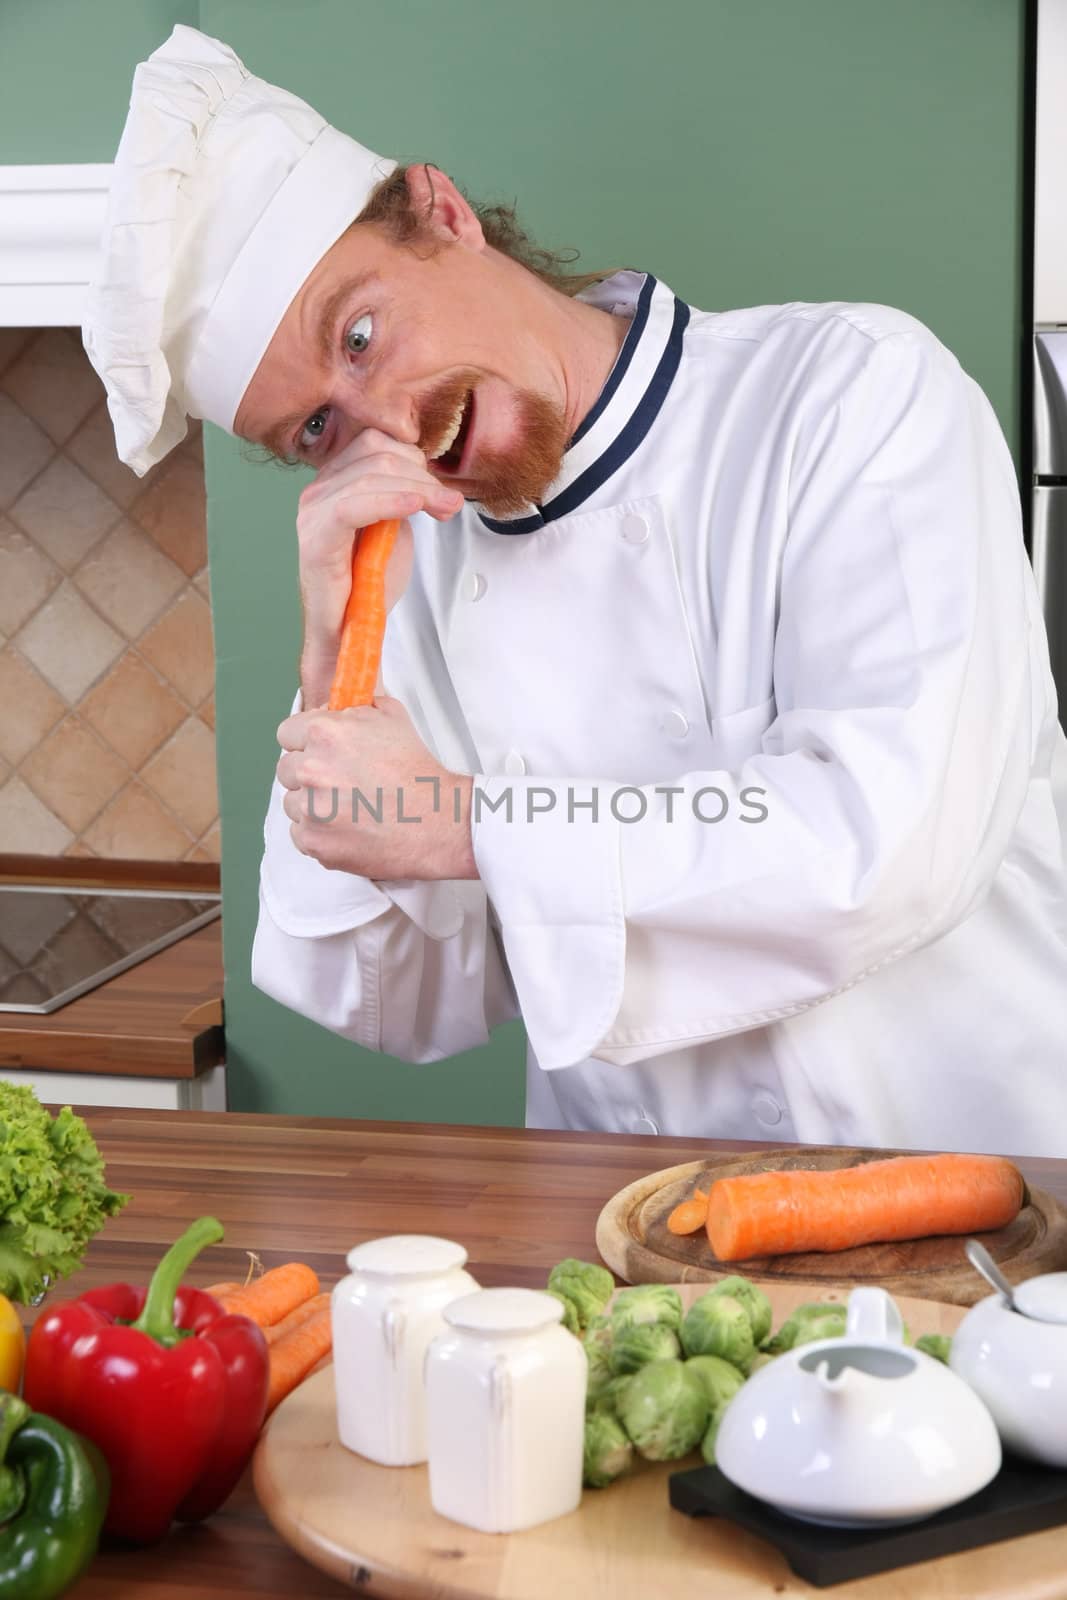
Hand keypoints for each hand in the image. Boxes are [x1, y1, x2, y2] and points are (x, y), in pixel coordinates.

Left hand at [276, 695, 477, 880]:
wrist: (436, 821)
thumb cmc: (416, 771)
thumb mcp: (391, 717)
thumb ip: (356, 705)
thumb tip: (337, 702)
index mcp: (324, 733)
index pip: (287, 733)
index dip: (305, 741)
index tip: (318, 751)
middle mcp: (311, 769)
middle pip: (286, 768)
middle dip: (309, 773)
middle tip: (339, 781)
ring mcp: (310, 809)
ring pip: (292, 802)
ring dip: (312, 804)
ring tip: (348, 807)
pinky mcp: (313, 841)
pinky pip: (299, 833)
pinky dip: (318, 832)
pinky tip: (347, 827)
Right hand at [296, 428, 463, 706]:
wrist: (348, 631)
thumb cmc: (369, 583)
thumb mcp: (394, 527)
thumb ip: (403, 495)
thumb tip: (430, 476)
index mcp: (335, 482)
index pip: (375, 441)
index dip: (416, 458)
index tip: (445, 491)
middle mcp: (318, 489)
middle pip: (377, 453)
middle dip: (423, 476)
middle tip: (451, 504)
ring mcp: (312, 511)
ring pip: (372, 474)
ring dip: (419, 490)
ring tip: (445, 510)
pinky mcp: (316, 538)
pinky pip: (354, 504)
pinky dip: (391, 501)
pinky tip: (417, 507)